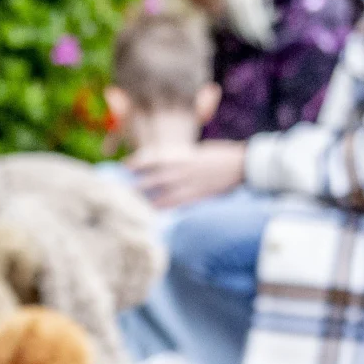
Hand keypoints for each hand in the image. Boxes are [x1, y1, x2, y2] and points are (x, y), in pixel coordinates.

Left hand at [130, 139, 247, 209]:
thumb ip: (179, 157)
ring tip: (132, 205)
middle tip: (122, 190)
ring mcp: (187, 184)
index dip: (136, 162)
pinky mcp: (196, 197)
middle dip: (136, 185)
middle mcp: (180, 170)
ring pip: (160, 194)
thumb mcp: (196, 151)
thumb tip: (163, 164)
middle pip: (151, 179)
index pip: (152, 158)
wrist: (241, 164)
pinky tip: (153, 212)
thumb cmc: (219, 155)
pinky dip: (163, 208)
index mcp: (180, 155)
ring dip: (146, 200)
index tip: (125, 166)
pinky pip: (175, 205)